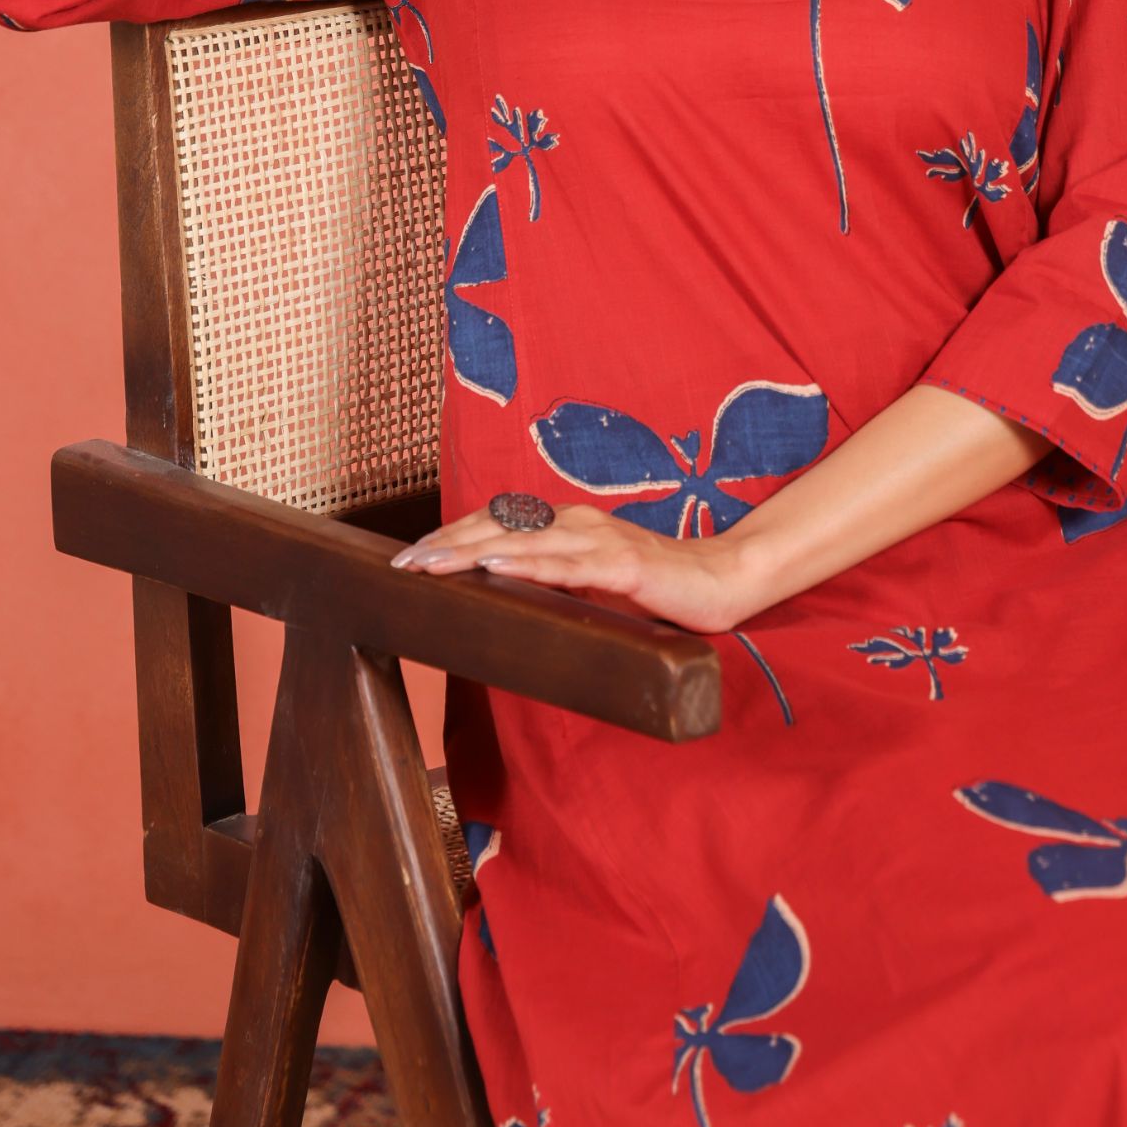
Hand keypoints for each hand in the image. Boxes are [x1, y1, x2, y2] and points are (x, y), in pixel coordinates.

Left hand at [390, 501, 748, 635]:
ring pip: (524, 542)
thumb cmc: (657, 590)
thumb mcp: (592, 587)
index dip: (452, 537)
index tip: (410, 557)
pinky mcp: (625, 565)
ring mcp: (602, 540)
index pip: (498, 525)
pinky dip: (527, 564)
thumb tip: (503, 603)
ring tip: (430, 564)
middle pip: (500, 526)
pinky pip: (567, 564)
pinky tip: (494, 565)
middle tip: (402, 563)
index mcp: (569, 525)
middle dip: (446, 543)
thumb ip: (554, 585)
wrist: (724, 582)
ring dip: (471, 551)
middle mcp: (579, 522)